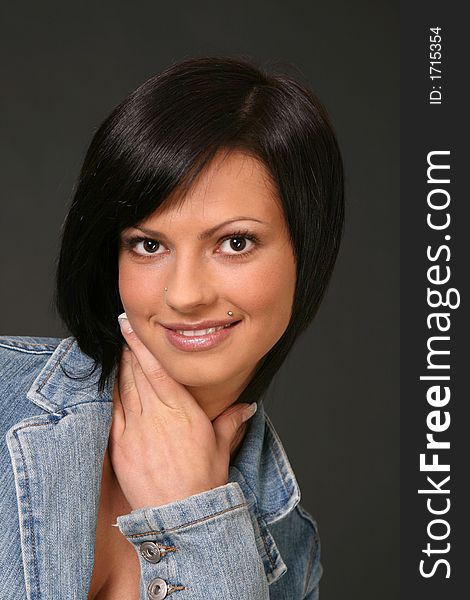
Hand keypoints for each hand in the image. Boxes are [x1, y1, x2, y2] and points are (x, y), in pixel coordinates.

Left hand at [108, 315, 256, 509]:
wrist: (181, 515)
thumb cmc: (204, 481)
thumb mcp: (221, 446)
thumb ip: (231, 420)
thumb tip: (248, 406)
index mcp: (183, 412)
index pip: (159, 371)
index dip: (144, 348)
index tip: (133, 329)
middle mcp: (158, 416)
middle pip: (139, 375)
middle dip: (131, 352)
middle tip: (124, 332)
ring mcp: (136, 431)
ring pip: (125, 390)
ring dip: (121, 369)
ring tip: (119, 352)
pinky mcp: (121, 447)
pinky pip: (113, 413)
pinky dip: (111, 395)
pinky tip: (110, 384)